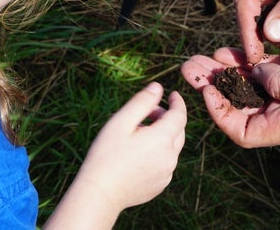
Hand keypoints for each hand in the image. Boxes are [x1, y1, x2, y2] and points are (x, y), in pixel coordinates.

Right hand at [79, 82, 185, 207]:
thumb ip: (142, 102)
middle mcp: (170, 157)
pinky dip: (159, 152)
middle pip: (178, 131)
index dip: (177, 102)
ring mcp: (166, 173)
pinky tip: (138, 153)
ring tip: (137, 134)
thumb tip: (158, 87)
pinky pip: (165, 162)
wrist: (99, 193)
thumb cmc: (106, 154)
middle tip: (147, 113)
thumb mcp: (121, 121)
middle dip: (168, 117)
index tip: (172, 94)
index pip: (180, 115)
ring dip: (162, 136)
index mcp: (163, 139)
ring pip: (172, 147)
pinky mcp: (160, 185)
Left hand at [181, 44, 279, 147]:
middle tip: (192, 64)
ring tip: (207, 53)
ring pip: (251, 82)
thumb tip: (253, 76)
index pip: (241, 130)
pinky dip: (251, 56)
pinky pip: (268, 65)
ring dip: (229, 67)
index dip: (219, 112)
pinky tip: (236, 45)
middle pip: (240, 103)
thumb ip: (277, 84)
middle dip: (215, 84)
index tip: (207, 88)